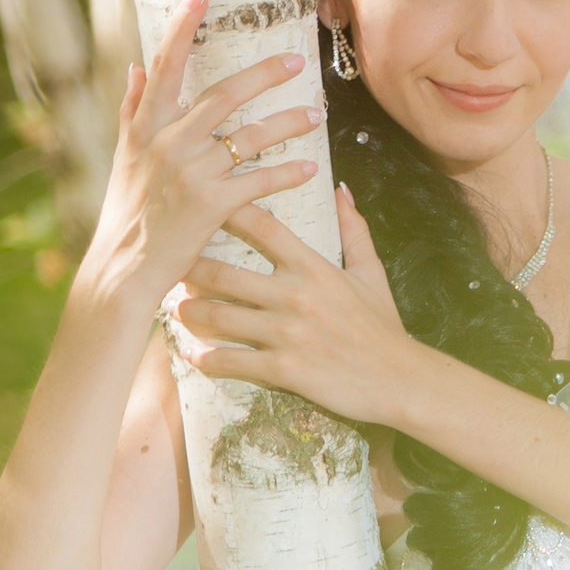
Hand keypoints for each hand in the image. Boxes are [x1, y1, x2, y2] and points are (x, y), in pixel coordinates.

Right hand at [82, 0, 323, 312]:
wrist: (124, 267)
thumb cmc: (126, 210)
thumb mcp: (124, 157)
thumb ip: (132, 109)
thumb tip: (136, 67)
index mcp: (146, 125)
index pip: (165, 64)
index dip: (182, 25)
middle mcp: (168, 142)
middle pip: (225, 94)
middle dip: (266, 74)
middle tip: (298, 60)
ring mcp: (191, 172)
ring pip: (252, 135)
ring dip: (289, 123)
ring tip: (317, 115)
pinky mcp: (213, 205)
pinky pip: (260, 181)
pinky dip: (287, 172)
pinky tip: (310, 167)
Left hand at [170, 185, 426, 426]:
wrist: (400, 380)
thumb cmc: (383, 326)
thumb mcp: (372, 272)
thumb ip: (353, 229)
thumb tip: (340, 189)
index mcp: (314, 267)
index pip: (264, 227)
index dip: (229, 211)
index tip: (201, 203)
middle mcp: (295, 296)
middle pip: (225, 274)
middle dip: (191, 269)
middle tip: (170, 265)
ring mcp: (287, 334)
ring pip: (220, 318)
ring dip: (190, 313)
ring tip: (174, 309)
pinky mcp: (284, 369)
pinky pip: (233, 362)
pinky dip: (207, 360)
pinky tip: (192, 356)